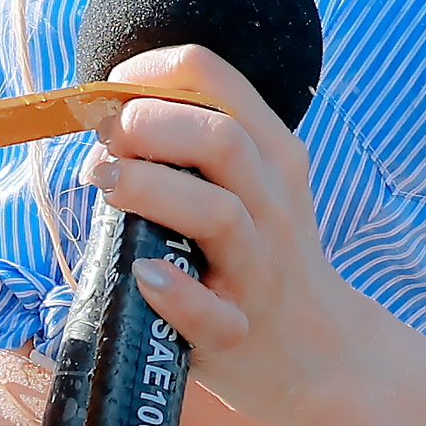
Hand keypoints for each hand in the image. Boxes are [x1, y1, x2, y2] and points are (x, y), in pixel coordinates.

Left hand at [84, 42, 369, 425]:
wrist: (321, 352)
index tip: (111, 89)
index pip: (216, 81)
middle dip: (151, 125)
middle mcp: (272, 203)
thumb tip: (105, 119)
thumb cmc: (260, 255)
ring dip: (151, 190)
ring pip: (218, 215)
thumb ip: (194, 149)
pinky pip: (210, 312)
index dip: (152, 72)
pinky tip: (144, 275)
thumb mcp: (254, 187)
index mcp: (273, 154)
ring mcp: (258, 269)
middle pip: (222, 140)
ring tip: (104, 182)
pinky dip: (176, 292)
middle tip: (105, 140)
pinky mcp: (238, 331)